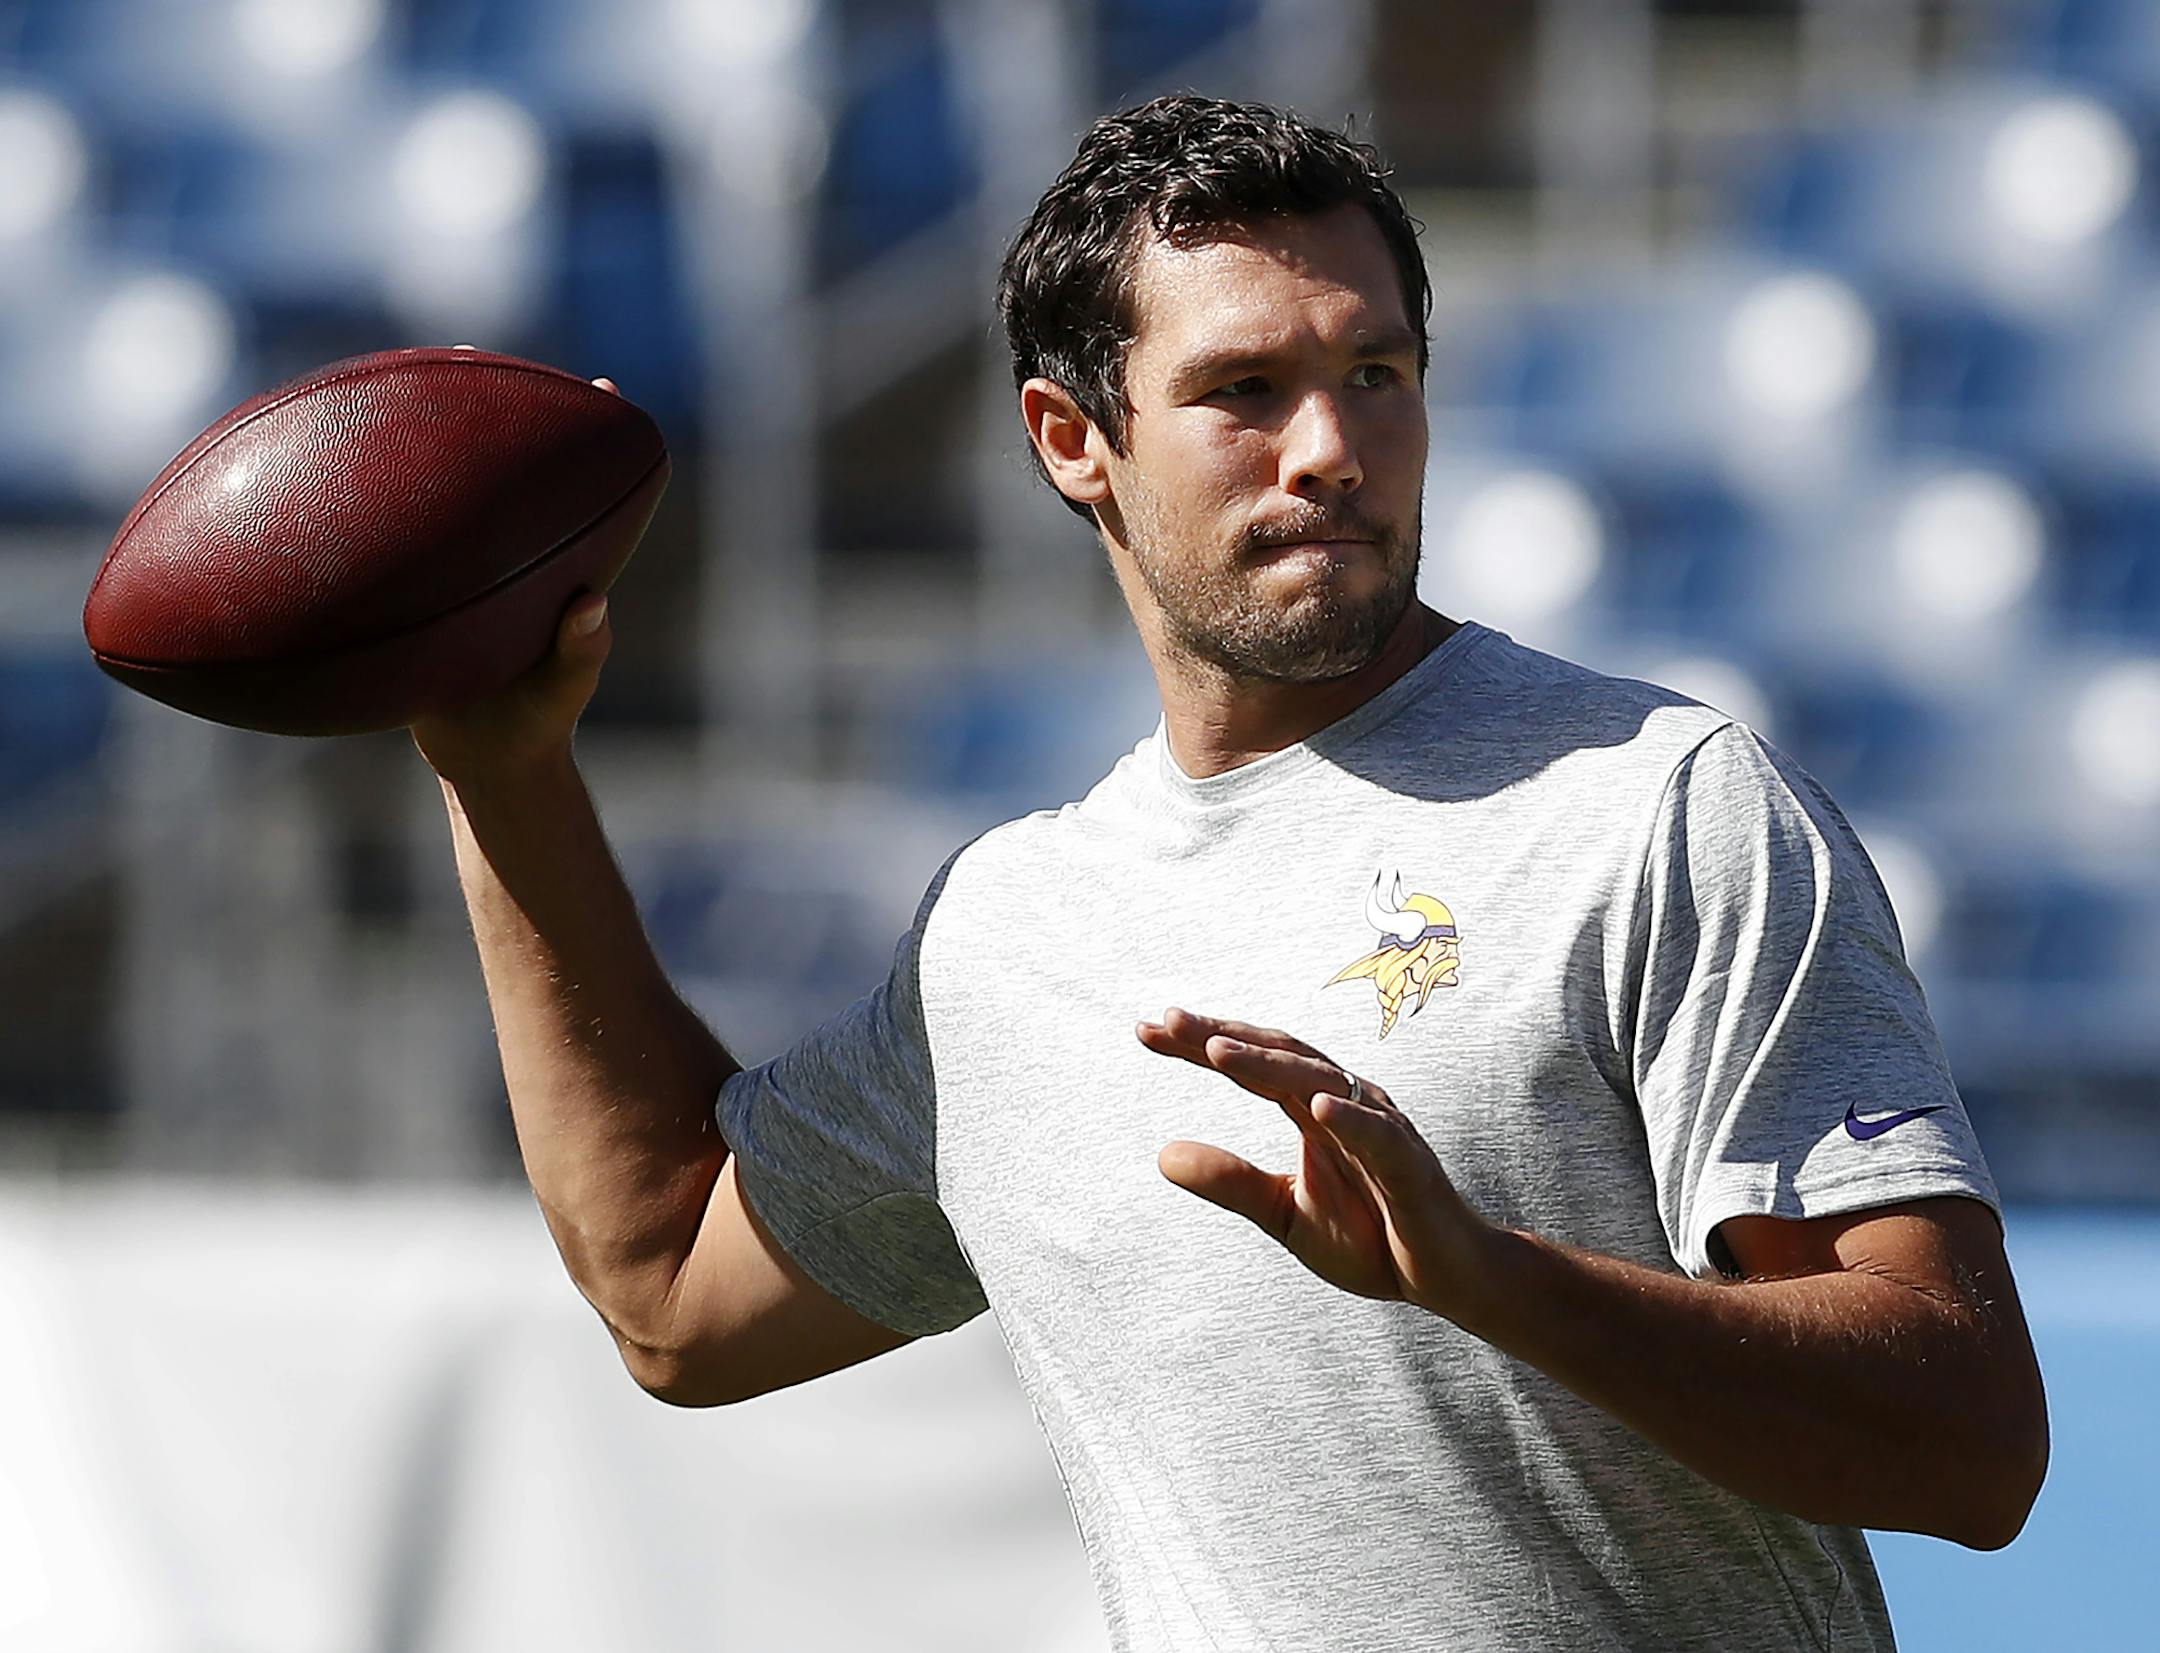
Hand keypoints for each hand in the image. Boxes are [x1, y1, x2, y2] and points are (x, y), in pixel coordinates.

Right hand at [410, 377, 621, 786]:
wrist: (484, 764)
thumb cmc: (536, 729)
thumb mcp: (560, 693)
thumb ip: (581, 654)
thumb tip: (594, 605)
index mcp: (562, 567)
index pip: (596, 489)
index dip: (602, 436)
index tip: (602, 385)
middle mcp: (517, 553)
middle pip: (515, 469)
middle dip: (502, 407)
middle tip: (474, 354)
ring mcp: (468, 564)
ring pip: (451, 491)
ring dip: (432, 438)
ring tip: (405, 379)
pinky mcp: (422, 586)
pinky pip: (401, 533)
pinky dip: (377, 501)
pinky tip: (332, 467)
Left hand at [1138, 1007, 1493, 1315]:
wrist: (1446, 1278)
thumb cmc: (1372, 1237)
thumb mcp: (1285, 1212)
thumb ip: (1232, 1182)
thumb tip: (1161, 1157)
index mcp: (1311, 1110)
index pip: (1250, 1064)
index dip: (1201, 1043)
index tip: (1147, 1029)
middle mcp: (1344, 1104)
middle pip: (1279, 1054)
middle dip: (1224, 1036)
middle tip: (1167, 1021)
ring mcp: (1380, 1129)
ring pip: (1321, 1082)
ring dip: (1269, 1064)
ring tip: (1219, 1052)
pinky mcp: (1410, 1167)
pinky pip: (1379, 1137)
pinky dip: (1348, 1119)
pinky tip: (1315, 1106)